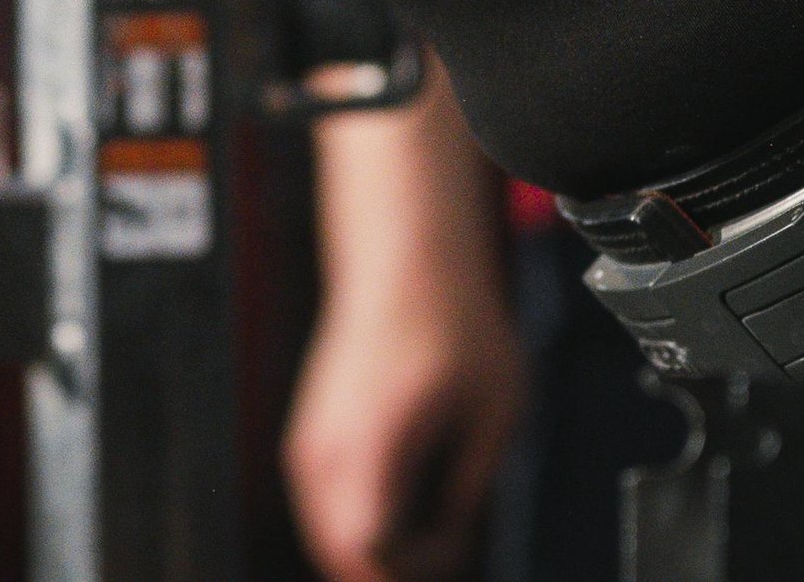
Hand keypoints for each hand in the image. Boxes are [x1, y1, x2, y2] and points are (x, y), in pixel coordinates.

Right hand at [284, 275, 526, 581]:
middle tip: (448, 547)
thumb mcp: (494, 409)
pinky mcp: (310, 431)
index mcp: (370, 440)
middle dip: (396, 568)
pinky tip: (405, 508)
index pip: (364, 550)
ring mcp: (309, 439)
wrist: (406, 253)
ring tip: (433, 527)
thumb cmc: (446, 312)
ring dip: (377, 550)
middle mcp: (325, 445)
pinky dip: (360, 524)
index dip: (412, 570)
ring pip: (328, 536)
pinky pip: (324, 507)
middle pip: (341, 554)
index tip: (456, 551)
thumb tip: (456, 537)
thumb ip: (469, 487)